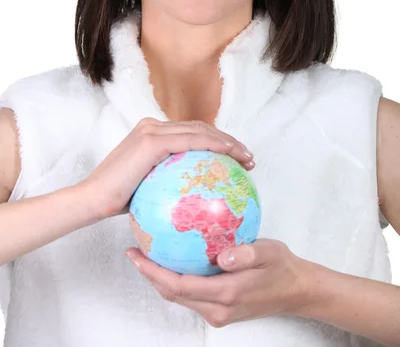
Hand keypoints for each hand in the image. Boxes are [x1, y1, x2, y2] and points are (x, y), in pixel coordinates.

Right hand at [79, 118, 254, 218]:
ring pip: (200, 130)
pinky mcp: (152, 141)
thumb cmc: (118, 200)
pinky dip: (214, 145)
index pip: (192, 133)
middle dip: (228, 140)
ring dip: (228, 142)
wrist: (92, 200)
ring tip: (247, 159)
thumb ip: (169, 180)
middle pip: (200, 128)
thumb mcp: (150, 187)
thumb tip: (195, 195)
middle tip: (248, 158)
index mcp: (152, 133)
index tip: (238, 159)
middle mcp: (153, 125)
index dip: (218, 142)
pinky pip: (192, 140)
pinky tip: (231, 156)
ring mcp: (152, 130)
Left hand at [126, 238, 309, 327]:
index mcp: (227, 293)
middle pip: (173, 295)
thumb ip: (248, 254)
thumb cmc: (282, 268)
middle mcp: (218, 308)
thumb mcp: (270, 252)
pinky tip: (173, 260)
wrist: (297, 291)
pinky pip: (190, 296)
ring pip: (179, 297)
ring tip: (147, 254)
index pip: (179, 285)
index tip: (137, 255)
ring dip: (160, 278)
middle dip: (150, 275)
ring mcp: (218, 312)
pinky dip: (175, 280)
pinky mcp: (220, 310)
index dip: (154, 272)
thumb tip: (223, 257)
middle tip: (134, 251)